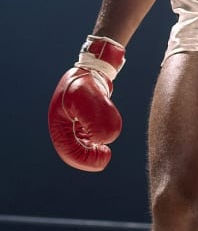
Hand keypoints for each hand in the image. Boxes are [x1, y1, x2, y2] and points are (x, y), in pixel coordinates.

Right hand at [48, 36, 124, 171]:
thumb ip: (97, 118)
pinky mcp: (86, 123)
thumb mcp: (88, 97)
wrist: (93, 70)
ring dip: (96, 148)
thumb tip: (104, 139)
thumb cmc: (85, 82)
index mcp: (59, 125)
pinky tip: (106, 132)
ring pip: (86, 146)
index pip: (69, 151)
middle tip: (106, 155)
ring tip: (105, 146)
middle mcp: (65, 128)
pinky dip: (100, 138)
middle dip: (90, 158)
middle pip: (76, 152)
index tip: (104, 158)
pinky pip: (93, 137)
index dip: (85, 160)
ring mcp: (75, 126)